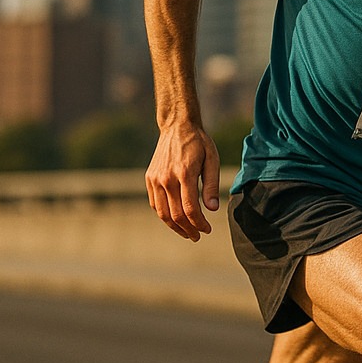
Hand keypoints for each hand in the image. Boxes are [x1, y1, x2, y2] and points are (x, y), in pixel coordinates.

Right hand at [145, 123, 220, 240]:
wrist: (177, 126)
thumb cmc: (198, 143)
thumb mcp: (212, 160)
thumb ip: (211, 185)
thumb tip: (212, 209)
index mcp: (184, 173)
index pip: (190, 209)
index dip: (199, 224)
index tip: (207, 229)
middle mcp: (166, 178)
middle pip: (175, 215)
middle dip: (188, 229)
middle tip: (198, 236)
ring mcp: (155, 179)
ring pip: (162, 213)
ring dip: (175, 227)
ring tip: (187, 233)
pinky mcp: (149, 178)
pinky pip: (155, 204)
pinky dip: (164, 216)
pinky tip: (175, 220)